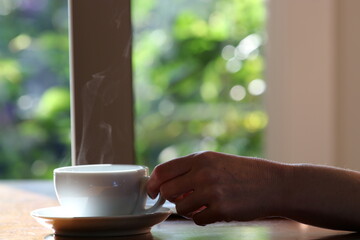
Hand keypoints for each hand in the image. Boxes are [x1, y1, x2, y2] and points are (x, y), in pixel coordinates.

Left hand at [147, 151, 286, 224]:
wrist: (273, 184)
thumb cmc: (243, 173)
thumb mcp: (216, 162)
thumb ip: (191, 170)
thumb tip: (165, 186)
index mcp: (201, 158)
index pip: (164, 170)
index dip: (153, 183)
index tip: (152, 191)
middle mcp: (203, 173)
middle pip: (167, 191)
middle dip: (170, 198)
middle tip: (182, 199)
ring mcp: (212, 191)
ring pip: (180, 208)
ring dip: (188, 210)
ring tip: (204, 204)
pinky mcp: (221, 209)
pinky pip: (197, 220)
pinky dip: (203, 218)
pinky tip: (216, 210)